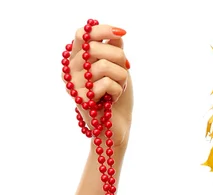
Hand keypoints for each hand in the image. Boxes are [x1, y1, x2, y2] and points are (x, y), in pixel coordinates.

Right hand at [63, 24, 133, 146]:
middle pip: (96, 47)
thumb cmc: (116, 98)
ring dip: (120, 76)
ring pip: (103, 65)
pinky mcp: (81, 99)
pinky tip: (113, 99)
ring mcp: (73, 85)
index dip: (102, 30)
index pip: (83, 34)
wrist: (117, 127)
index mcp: (76, 59)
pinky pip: (105, 83)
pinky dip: (117, 90)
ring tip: (118, 87)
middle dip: (119, 58)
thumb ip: (113, 51)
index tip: (122, 33)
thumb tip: (116, 35)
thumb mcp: (117, 69)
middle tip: (124, 71)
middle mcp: (70, 69)